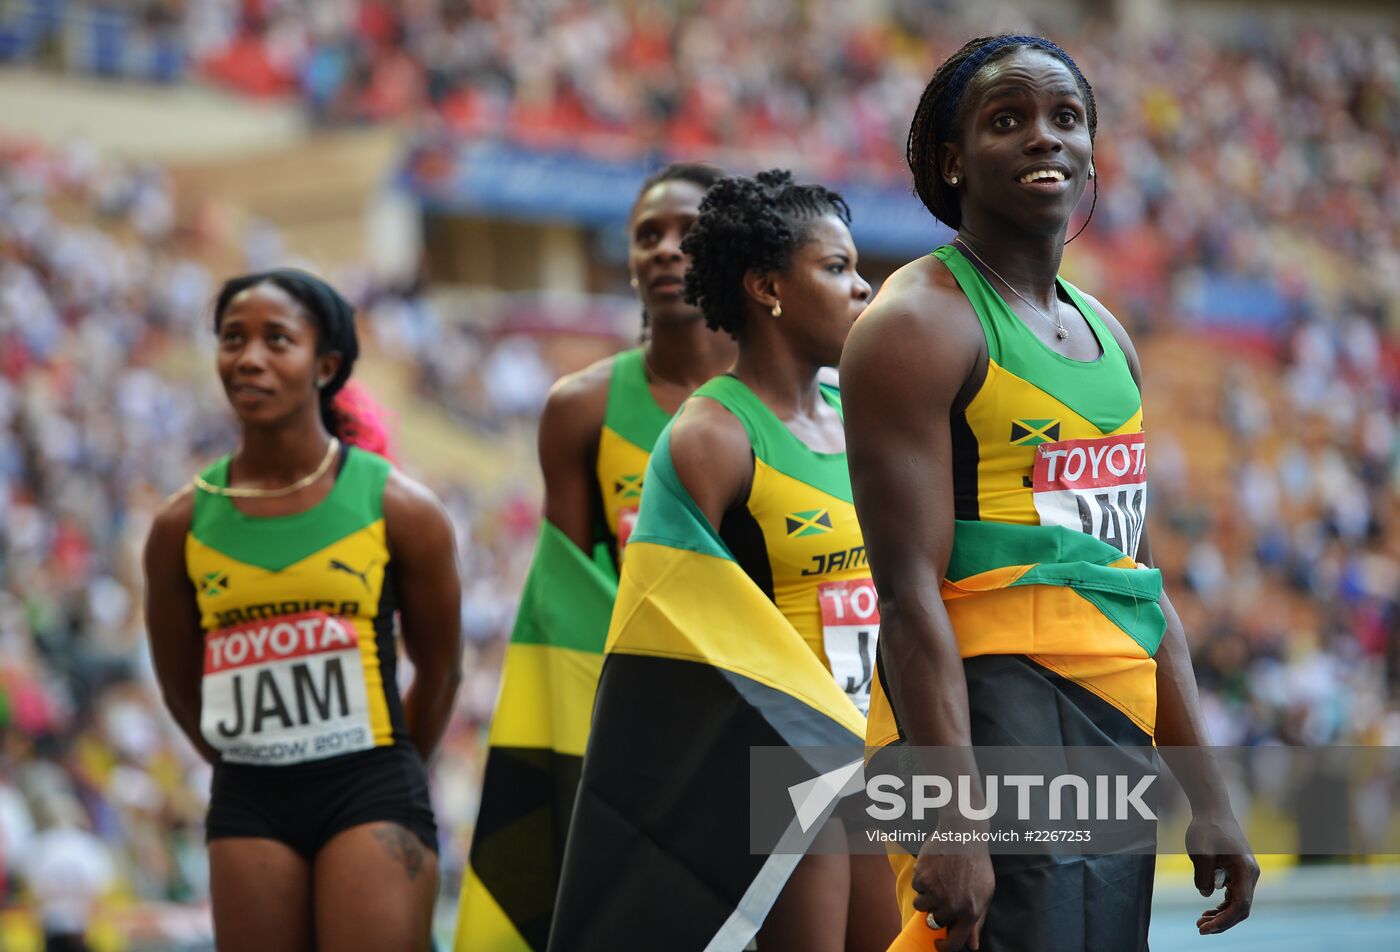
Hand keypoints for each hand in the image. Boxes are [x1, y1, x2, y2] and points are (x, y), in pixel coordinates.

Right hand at [910, 842, 994, 950]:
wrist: (963, 835)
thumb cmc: (976, 864)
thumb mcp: (985, 893)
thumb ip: (977, 921)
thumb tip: (972, 946)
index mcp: (970, 912)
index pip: (954, 943)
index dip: (944, 947)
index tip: (938, 943)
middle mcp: (952, 906)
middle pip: (934, 921)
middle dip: (937, 909)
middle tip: (945, 892)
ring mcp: (936, 893)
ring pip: (921, 905)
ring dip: (926, 896)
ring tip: (939, 879)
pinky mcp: (922, 879)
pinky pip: (915, 887)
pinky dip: (921, 880)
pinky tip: (933, 868)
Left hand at [1186, 812, 1258, 934]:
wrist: (1212, 809)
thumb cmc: (1206, 827)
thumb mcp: (1200, 853)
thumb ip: (1203, 876)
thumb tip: (1207, 895)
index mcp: (1245, 870)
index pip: (1240, 905)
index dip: (1224, 920)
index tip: (1205, 927)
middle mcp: (1250, 874)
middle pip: (1241, 908)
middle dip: (1222, 922)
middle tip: (1200, 928)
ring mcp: (1246, 874)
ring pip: (1238, 903)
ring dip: (1221, 915)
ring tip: (1201, 922)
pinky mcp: (1238, 872)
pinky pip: (1234, 895)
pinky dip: (1222, 905)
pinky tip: (1208, 911)